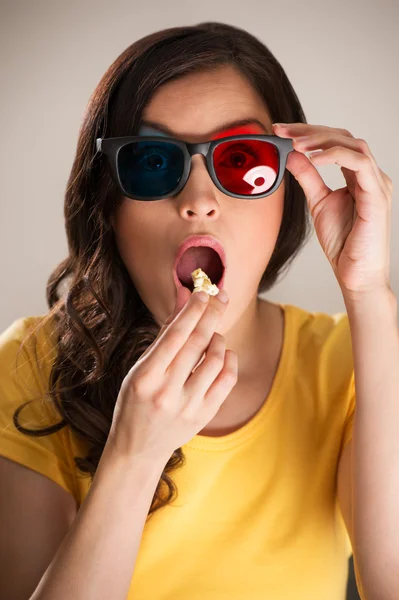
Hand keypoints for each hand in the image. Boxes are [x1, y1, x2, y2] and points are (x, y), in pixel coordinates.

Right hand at [105, 286, 237, 463]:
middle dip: (212, 314)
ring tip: (213, 335)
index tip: (204, 293)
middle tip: (221, 297)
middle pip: (198, 343)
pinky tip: (224, 353)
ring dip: (219, 338)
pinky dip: (229, 359)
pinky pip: (227, 379)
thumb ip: (165, 332)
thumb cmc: (135, 402)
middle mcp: (167, 392)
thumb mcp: (141, 367)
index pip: (175, 335)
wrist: (138, 448)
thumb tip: (184, 296)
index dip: (193, 310)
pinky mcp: (205, 415)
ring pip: (216, 359)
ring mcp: (188, 406)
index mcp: (145, 377)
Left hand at [274, 123, 392, 298]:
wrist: (356, 275)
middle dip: (310, 130)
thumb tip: (292, 155)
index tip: (281, 132)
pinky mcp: (377, 195)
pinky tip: (313, 158)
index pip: (335, 142)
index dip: (308, 133)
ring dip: (321, 139)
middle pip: (344, 137)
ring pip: (353, 143)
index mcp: (358, 176)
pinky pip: (359, 163)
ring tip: (295, 143)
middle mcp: (370, 175)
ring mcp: (377, 183)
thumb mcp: (318, 203)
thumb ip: (308, 178)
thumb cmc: (343, 243)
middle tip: (283, 130)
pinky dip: (335, 156)